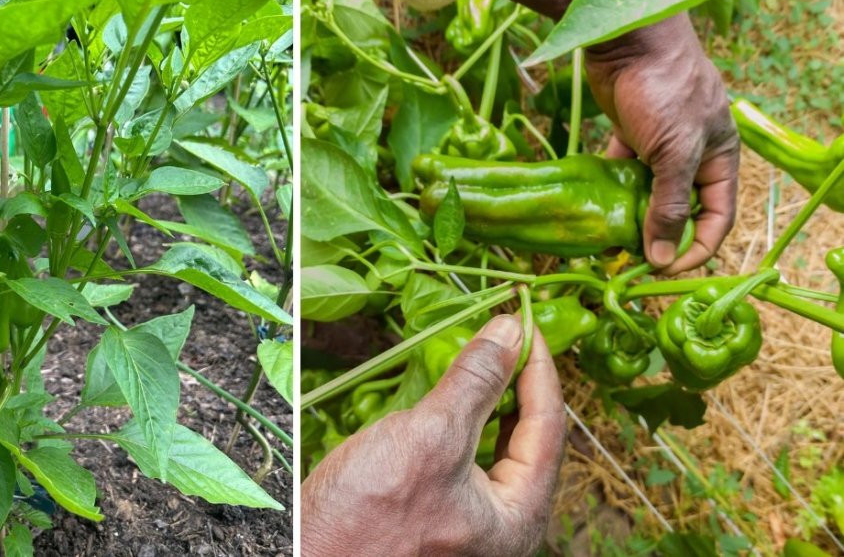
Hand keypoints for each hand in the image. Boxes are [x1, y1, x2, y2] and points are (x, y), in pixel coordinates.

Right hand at [301, 315, 565, 556]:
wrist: (308, 556)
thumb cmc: (368, 514)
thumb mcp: (429, 437)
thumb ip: (475, 383)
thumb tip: (509, 333)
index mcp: (519, 516)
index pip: (548, 426)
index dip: (538, 368)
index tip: (525, 322)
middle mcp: (502, 522)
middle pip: (526, 436)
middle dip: (515, 380)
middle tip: (505, 333)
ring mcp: (468, 518)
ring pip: (492, 442)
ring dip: (486, 395)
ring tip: (478, 352)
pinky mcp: (435, 509)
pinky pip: (462, 455)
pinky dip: (458, 417)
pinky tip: (444, 392)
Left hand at [585, 14, 738, 273]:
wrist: (628, 39)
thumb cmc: (664, 91)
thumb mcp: (675, 153)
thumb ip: (670, 205)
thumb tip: (662, 258)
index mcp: (719, 159)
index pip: (717, 217)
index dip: (696, 248)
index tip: (665, 270)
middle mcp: (693, 155)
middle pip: (681, 208)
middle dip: (660, 236)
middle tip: (629, 261)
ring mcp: (659, 145)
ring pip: (648, 193)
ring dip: (631, 217)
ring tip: (606, 242)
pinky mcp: (628, 134)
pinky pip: (622, 173)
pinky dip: (611, 191)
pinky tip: (592, 210)